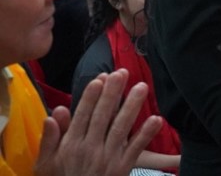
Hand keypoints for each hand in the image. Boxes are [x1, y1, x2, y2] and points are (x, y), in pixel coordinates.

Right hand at [34, 70, 162, 175]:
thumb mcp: (45, 165)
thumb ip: (49, 139)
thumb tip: (55, 112)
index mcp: (70, 145)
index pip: (82, 115)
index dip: (91, 96)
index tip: (101, 78)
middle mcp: (89, 149)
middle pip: (102, 116)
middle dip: (113, 93)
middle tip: (122, 72)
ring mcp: (107, 159)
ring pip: (121, 128)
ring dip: (132, 106)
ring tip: (142, 87)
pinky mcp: (121, 169)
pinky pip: (135, 149)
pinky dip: (146, 134)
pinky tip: (157, 119)